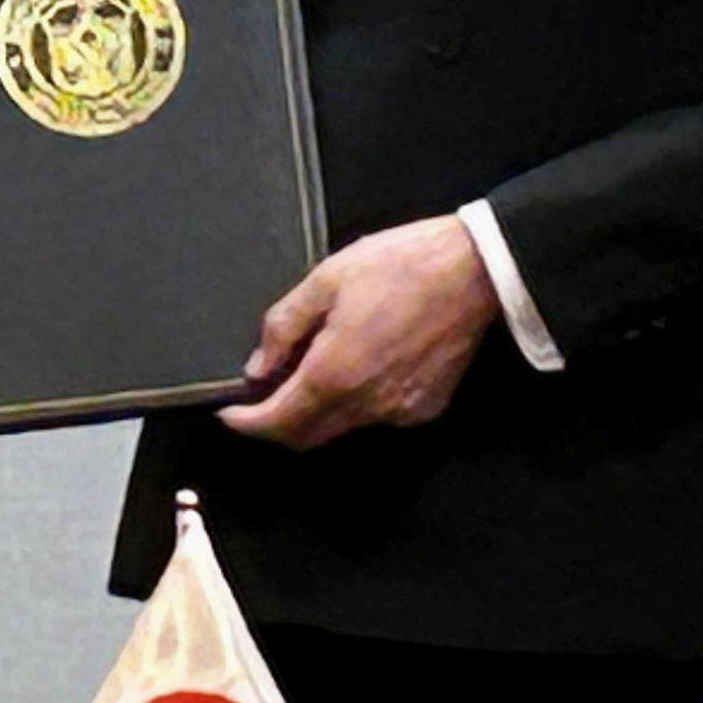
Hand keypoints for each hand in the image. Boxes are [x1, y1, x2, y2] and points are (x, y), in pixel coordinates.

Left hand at [219, 216, 501, 449]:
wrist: (475, 271)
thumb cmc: (395, 266)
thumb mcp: (325, 281)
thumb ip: (284, 328)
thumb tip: (256, 368)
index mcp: (334, 374)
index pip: (278, 422)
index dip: (246, 423)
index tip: (227, 414)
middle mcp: (366, 405)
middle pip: (307, 436)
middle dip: (276, 424)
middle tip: (259, 396)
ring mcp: (400, 412)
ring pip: (342, 428)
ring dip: (316, 413)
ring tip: (305, 374)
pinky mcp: (426, 408)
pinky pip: (376, 417)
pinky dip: (354, 404)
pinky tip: (355, 370)